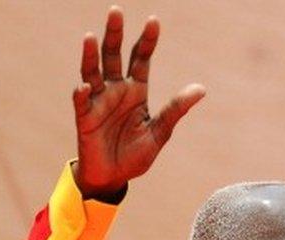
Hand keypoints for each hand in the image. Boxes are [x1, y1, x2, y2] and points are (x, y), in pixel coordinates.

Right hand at [72, 6, 204, 197]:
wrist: (115, 177)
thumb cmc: (136, 154)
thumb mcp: (161, 131)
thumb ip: (177, 109)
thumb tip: (202, 89)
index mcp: (137, 92)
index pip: (141, 59)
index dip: (147, 41)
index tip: (154, 20)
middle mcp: (116, 91)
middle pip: (114, 56)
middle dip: (115, 34)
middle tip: (116, 11)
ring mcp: (98, 102)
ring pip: (92, 72)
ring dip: (90, 55)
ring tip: (90, 37)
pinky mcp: (84, 119)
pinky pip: (82, 103)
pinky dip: (83, 94)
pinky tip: (85, 87)